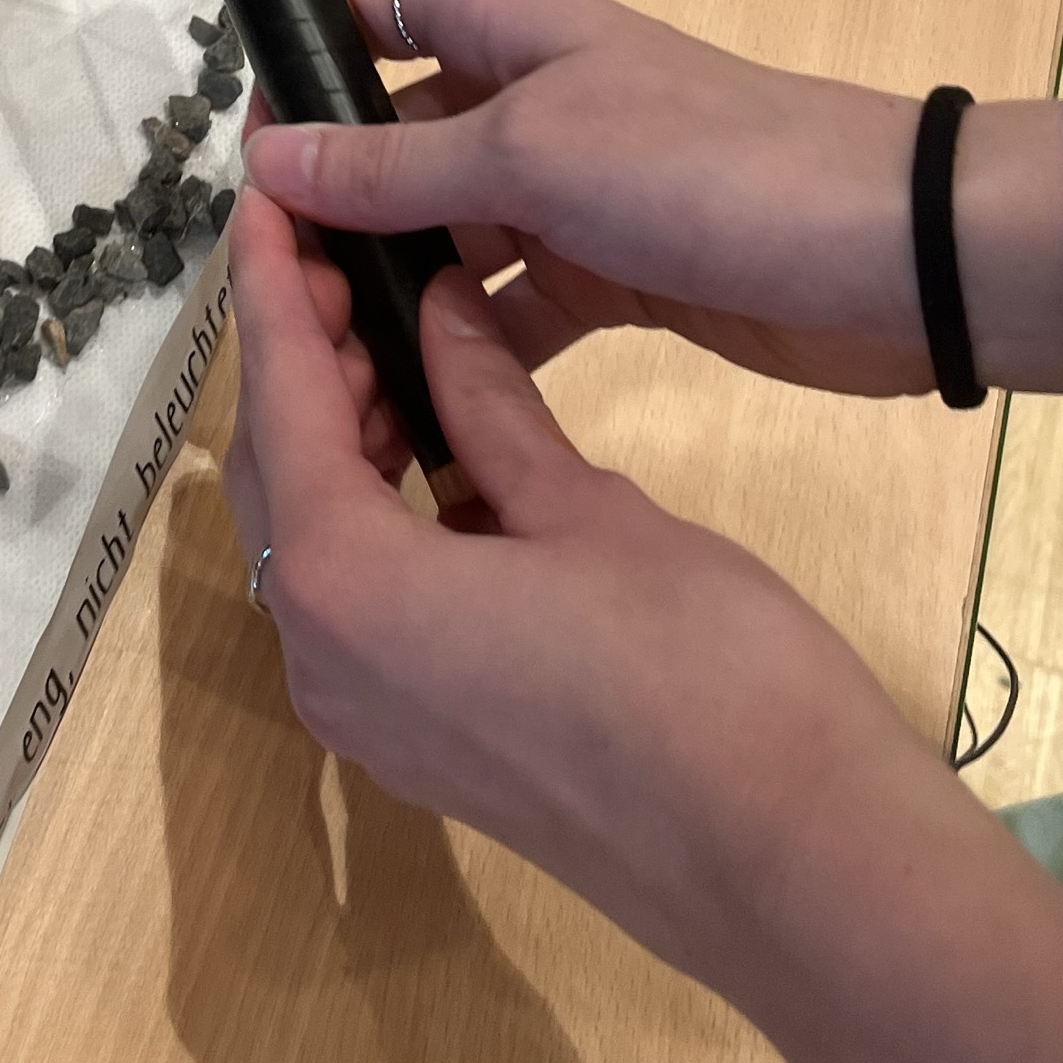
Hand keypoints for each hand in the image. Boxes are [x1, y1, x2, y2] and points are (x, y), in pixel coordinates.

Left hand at [219, 182, 954, 999]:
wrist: (798, 868)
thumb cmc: (705, 674)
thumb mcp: (591, 512)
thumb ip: (491, 410)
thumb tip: (434, 314)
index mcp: (346, 583)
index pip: (281, 399)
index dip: (269, 286)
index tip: (264, 194)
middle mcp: (323, 658)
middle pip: (278, 473)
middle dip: (300, 355)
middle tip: (343, 247)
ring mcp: (369, 718)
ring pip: (313, 539)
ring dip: (340, 432)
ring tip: (387, 321)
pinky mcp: (423, 745)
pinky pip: (361, 599)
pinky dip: (376, 507)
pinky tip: (433, 440)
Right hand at [242, 0, 930, 397]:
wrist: (886, 257)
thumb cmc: (704, 166)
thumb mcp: (530, 152)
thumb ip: (395, 163)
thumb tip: (265, 155)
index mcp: (508, 27)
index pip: (375, 8)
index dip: (303, 60)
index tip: (245, 150)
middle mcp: (528, 99)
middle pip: (396, 134)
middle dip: (332, 201)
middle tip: (268, 296)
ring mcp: (569, 193)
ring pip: (444, 231)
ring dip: (392, 288)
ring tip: (325, 367)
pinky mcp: (608, 276)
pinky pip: (506, 307)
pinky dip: (466, 348)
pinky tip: (416, 407)